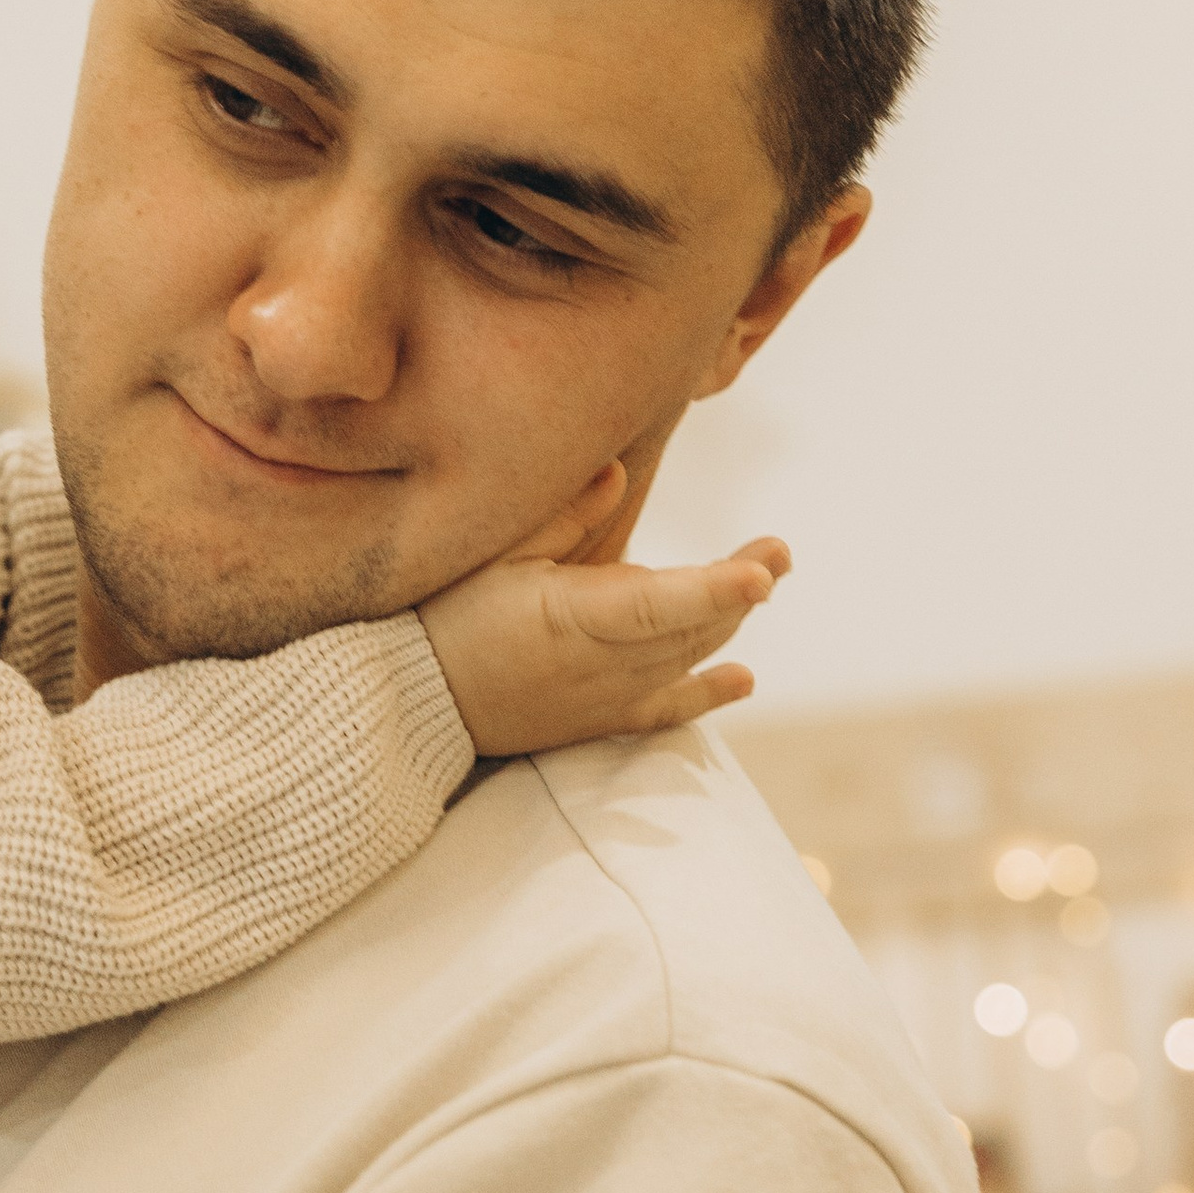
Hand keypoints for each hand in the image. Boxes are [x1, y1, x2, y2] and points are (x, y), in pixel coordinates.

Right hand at [421, 472, 789, 759]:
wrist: (412, 704)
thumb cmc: (445, 616)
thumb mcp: (494, 555)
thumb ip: (561, 517)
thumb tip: (615, 471)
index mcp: (575, 617)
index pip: (663, 603)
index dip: (717, 588)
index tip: (764, 572)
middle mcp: (602, 664)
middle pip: (691, 626)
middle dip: (741, 588)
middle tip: (781, 549)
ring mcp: (604, 697)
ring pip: (686, 658)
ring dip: (727, 622)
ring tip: (757, 582)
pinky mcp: (595, 720)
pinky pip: (664, 711)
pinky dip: (706, 694)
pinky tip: (742, 680)